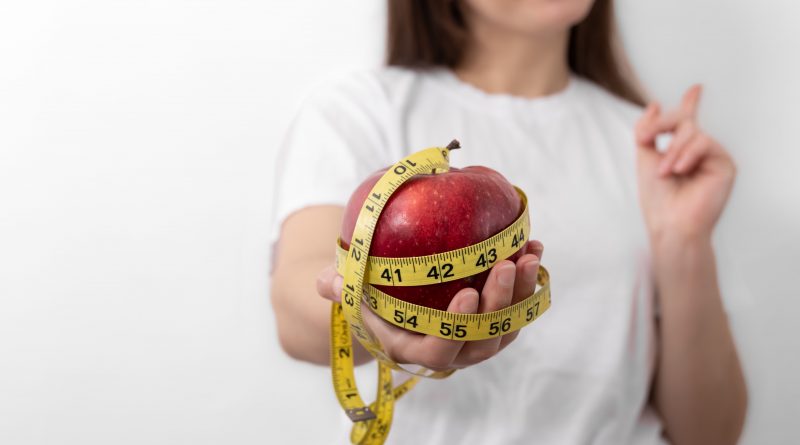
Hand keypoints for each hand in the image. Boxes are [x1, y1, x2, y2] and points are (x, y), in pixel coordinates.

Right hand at [317, 240, 543, 370]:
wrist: (390, 300)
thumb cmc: (366, 295)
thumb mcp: (347, 289)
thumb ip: (337, 287)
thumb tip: (329, 280)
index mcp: (414, 347)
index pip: (441, 350)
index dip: (457, 328)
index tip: (467, 295)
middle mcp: (450, 349)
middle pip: (484, 339)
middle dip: (500, 303)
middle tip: (505, 265)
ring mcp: (474, 336)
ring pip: (507, 324)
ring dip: (522, 291)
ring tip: (529, 255)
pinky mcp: (492, 319)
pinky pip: (517, 306)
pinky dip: (528, 281)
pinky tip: (533, 248)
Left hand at [634, 85, 736, 241]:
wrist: (671, 224)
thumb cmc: (657, 200)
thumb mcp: (645, 159)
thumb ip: (648, 132)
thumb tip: (654, 104)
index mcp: (680, 151)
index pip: (686, 122)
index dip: (690, 104)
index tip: (695, 88)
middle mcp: (698, 152)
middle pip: (683, 120)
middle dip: (661, 125)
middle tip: (646, 139)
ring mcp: (712, 157)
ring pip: (691, 131)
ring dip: (672, 149)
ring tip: (665, 172)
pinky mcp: (724, 164)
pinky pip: (705, 142)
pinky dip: (687, 154)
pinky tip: (679, 170)